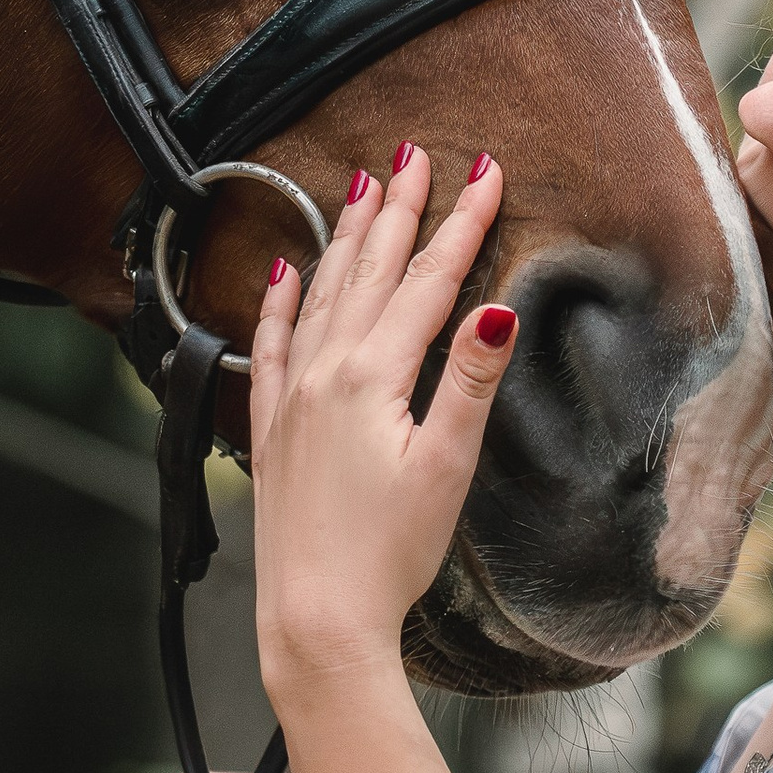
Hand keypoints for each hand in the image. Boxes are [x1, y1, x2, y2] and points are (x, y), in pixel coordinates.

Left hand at [249, 143, 515, 704]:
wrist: (316, 615)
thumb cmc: (389, 553)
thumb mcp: (448, 467)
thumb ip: (471, 382)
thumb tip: (501, 309)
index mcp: (373, 377)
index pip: (428, 282)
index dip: (462, 224)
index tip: (487, 172)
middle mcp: (326, 374)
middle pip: (370, 273)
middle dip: (399, 210)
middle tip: (416, 156)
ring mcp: (293, 398)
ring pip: (320, 295)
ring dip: (346, 239)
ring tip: (364, 189)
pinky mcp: (273, 428)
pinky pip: (271, 343)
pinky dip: (280, 300)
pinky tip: (284, 270)